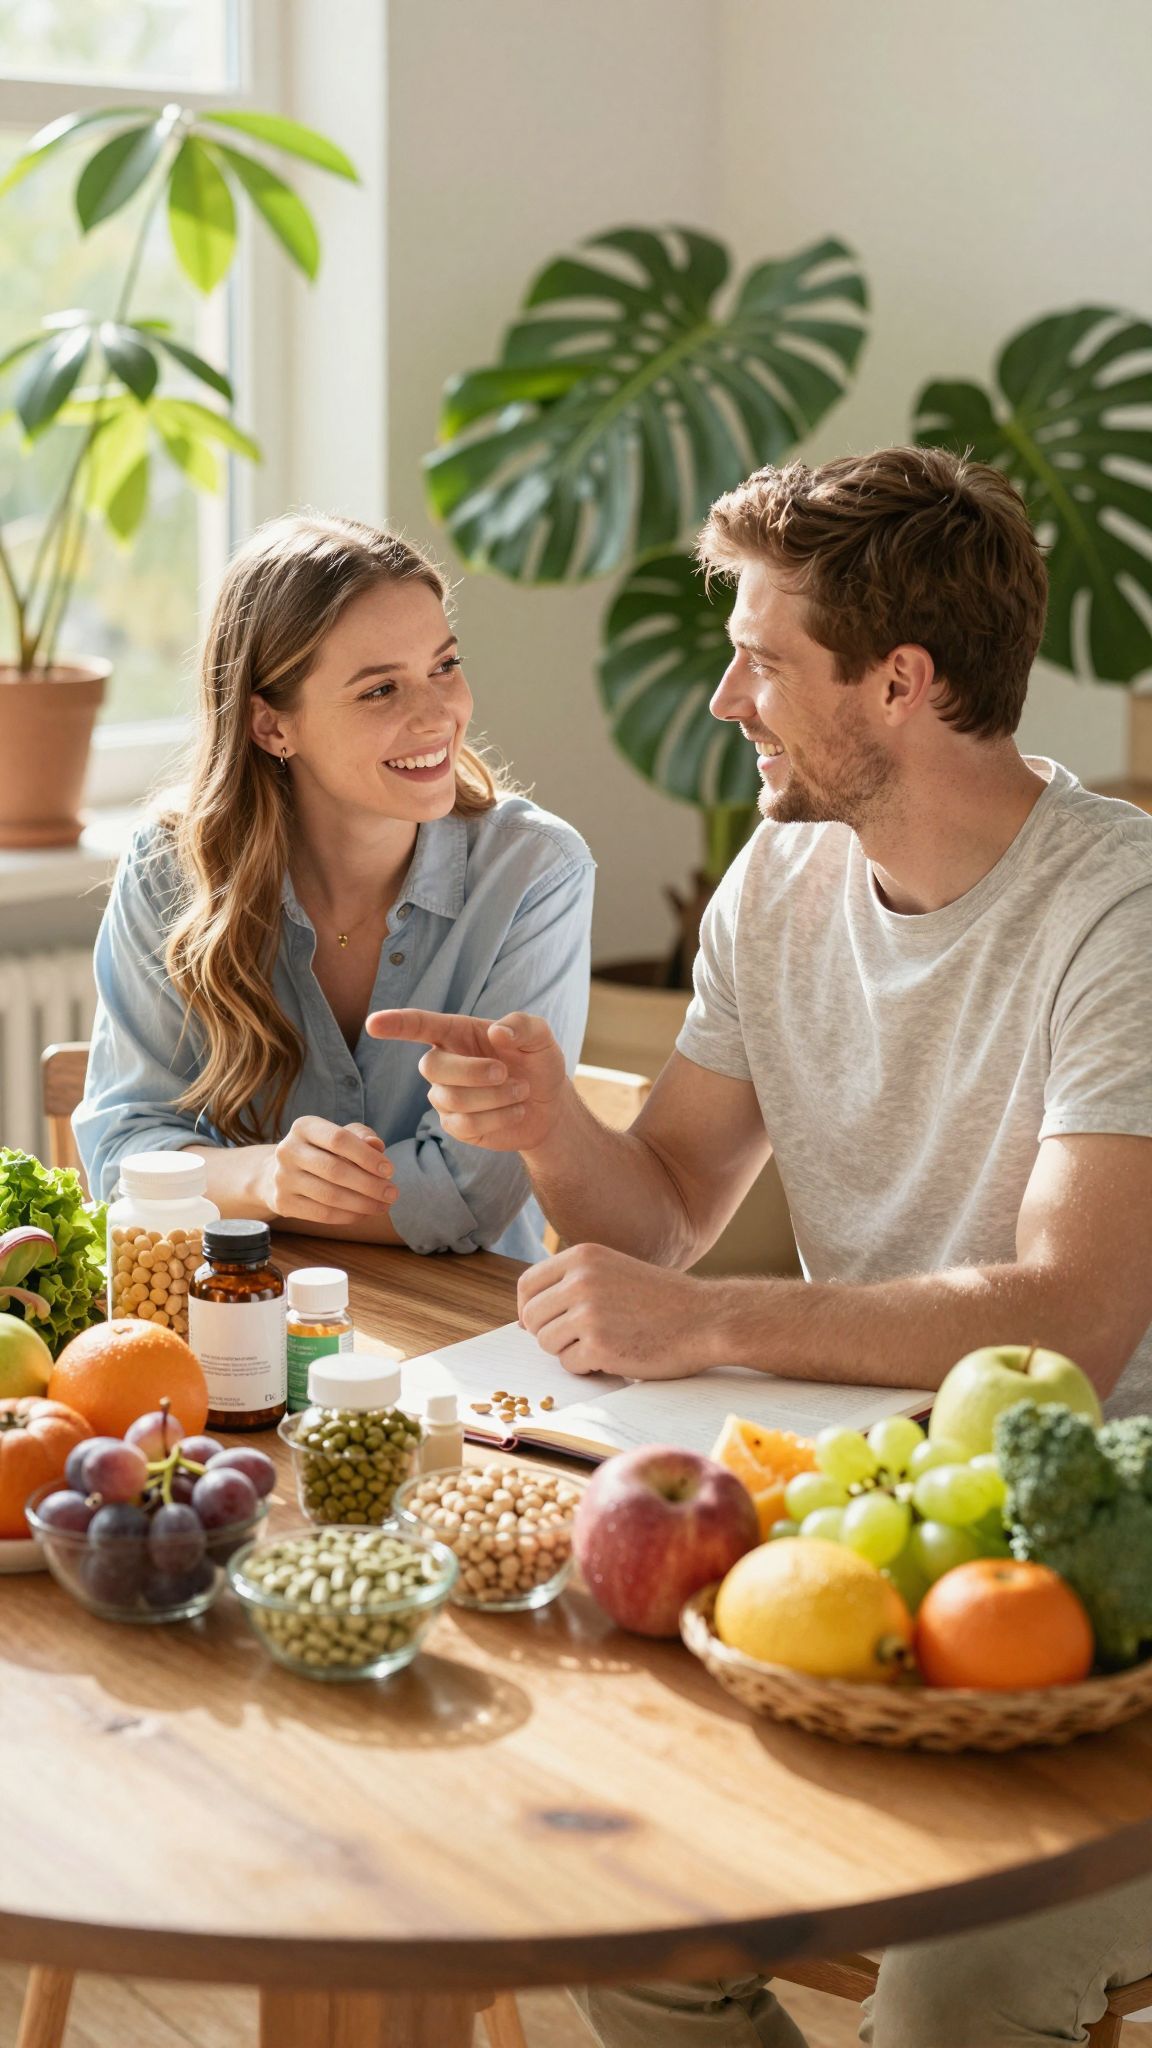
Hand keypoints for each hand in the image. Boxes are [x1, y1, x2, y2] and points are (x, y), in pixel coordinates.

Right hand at [261, 1118, 395, 1225]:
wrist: (280, 1173)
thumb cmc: (321, 1151)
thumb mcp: (340, 1135)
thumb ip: (361, 1136)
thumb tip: (376, 1145)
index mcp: (303, 1127)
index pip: (339, 1140)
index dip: (367, 1156)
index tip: (390, 1171)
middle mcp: (288, 1151)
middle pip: (335, 1170)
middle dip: (369, 1184)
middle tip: (392, 1194)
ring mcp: (282, 1178)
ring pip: (330, 1195)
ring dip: (363, 1204)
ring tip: (383, 1206)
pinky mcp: (282, 1203)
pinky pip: (321, 1214)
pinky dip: (348, 1216)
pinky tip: (364, 1214)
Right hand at [366, 1007, 566, 1152]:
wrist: (549, 1103)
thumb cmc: (538, 1062)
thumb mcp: (540, 1037)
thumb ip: (522, 1026)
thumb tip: (496, 1032)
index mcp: (456, 1033)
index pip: (419, 1025)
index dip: (396, 1024)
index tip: (373, 1024)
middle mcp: (444, 1063)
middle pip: (432, 1066)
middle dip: (472, 1071)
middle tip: (506, 1072)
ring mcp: (445, 1096)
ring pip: (452, 1099)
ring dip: (495, 1096)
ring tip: (521, 1091)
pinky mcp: (455, 1125)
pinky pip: (464, 1124)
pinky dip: (498, 1117)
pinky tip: (516, 1109)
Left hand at [517, 1243, 714, 1378]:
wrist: (707, 1318)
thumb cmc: (662, 1300)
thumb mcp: (614, 1270)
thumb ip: (575, 1281)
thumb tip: (529, 1313)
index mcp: (582, 1257)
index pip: (528, 1285)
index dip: (529, 1309)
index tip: (540, 1323)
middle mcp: (580, 1281)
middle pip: (532, 1318)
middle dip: (549, 1333)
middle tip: (579, 1339)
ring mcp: (588, 1313)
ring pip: (547, 1343)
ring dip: (569, 1350)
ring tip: (603, 1343)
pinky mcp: (599, 1346)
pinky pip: (570, 1364)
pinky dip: (587, 1367)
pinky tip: (615, 1355)